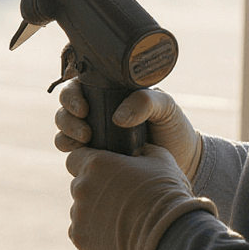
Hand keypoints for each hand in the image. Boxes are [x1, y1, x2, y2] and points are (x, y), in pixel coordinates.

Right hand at [54, 80, 202, 180]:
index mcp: (109, 95)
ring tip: (85, 142)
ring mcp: (94, 138)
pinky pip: (73, 157)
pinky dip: (72, 156)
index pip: (78, 88)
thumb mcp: (166, 107)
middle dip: (67, 118)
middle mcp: (97, 115)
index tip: (84, 108)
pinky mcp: (95, 160)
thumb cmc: (174, 128)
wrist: (184, 161)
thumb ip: (146, 102)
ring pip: (64, 133)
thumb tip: (119, 117)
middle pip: (65, 110)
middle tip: (85, 131)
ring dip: (66, 136)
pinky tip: (86, 158)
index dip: (71, 96)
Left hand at [65, 141, 216, 249]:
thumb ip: (140, 150)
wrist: (167, 235)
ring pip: (80, 210)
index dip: (87, 164)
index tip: (103, 173)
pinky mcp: (79, 238)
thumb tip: (137, 149)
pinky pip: (81, 232)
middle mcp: (81, 186)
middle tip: (118, 200)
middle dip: (93, 190)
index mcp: (96, 163)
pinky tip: (115, 236)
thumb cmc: (166, 194)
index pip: (75, 158)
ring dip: (93, 213)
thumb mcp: (160, 160)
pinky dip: (94, 234)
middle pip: (79, 185)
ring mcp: (78, 214)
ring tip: (120, 221)